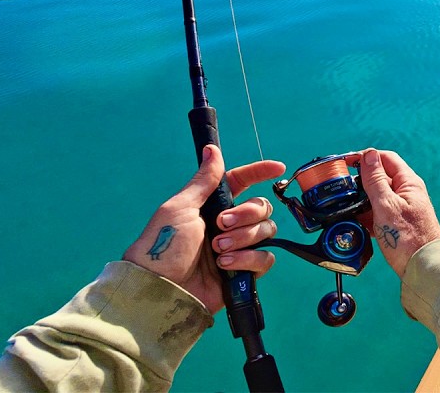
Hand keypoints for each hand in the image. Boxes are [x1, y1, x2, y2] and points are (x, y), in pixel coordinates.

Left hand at [123, 145, 286, 313]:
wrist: (162, 289)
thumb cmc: (163, 246)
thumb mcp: (180, 208)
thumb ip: (203, 181)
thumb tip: (212, 149)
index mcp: (213, 206)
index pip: (242, 182)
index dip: (260, 173)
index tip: (278, 168)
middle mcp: (228, 224)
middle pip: (260, 208)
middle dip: (245, 214)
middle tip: (221, 225)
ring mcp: (238, 248)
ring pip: (266, 232)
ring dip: (243, 238)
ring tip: (217, 250)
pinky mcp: (243, 272)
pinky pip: (265, 259)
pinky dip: (247, 259)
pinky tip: (226, 265)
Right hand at [357, 148, 439, 276]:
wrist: (423, 268)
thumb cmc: (409, 238)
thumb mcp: (387, 205)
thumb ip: (376, 180)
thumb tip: (369, 155)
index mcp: (408, 183)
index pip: (385, 159)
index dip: (365, 157)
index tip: (346, 161)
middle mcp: (406, 193)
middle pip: (380, 177)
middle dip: (360, 181)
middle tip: (343, 187)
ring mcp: (401, 209)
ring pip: (376, 197)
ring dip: (361, 200)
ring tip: (346, 206)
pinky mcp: (396, 224)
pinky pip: (378, 214)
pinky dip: (366, 216)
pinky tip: (356, 223)